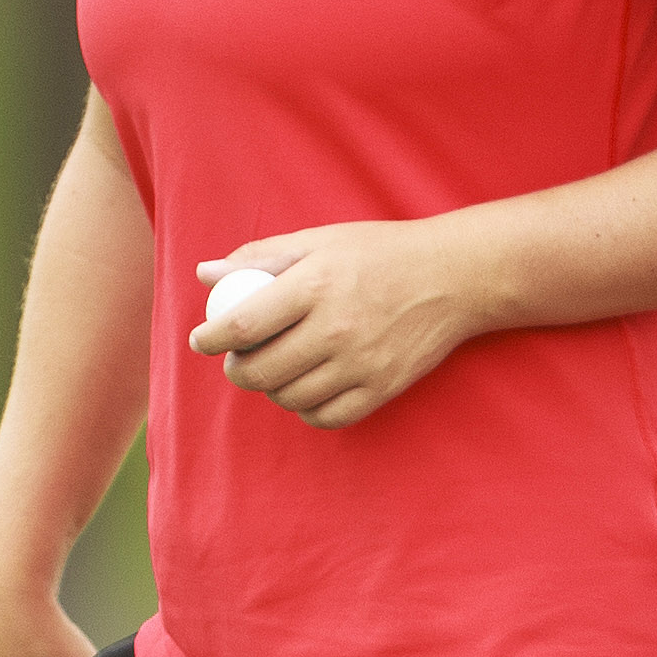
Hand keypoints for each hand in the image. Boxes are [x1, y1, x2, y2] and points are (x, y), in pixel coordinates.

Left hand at [187, 219, 487, 429]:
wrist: (454, 277)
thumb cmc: (380, 254)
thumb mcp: (320, 241)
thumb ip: (260, 257)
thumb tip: (205, 275)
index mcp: (315, 284)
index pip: (243, 324)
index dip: (212, 338)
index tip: (203, 340)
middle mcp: (336, 328)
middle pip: (260, 370)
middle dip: (237, 369)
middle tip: (239, 358)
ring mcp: (360, 363)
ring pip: (289, 397)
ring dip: (271, 388)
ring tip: (277, 367)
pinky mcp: (382, 388)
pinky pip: (325, 416)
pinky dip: (306, 407)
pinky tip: (307, 387)